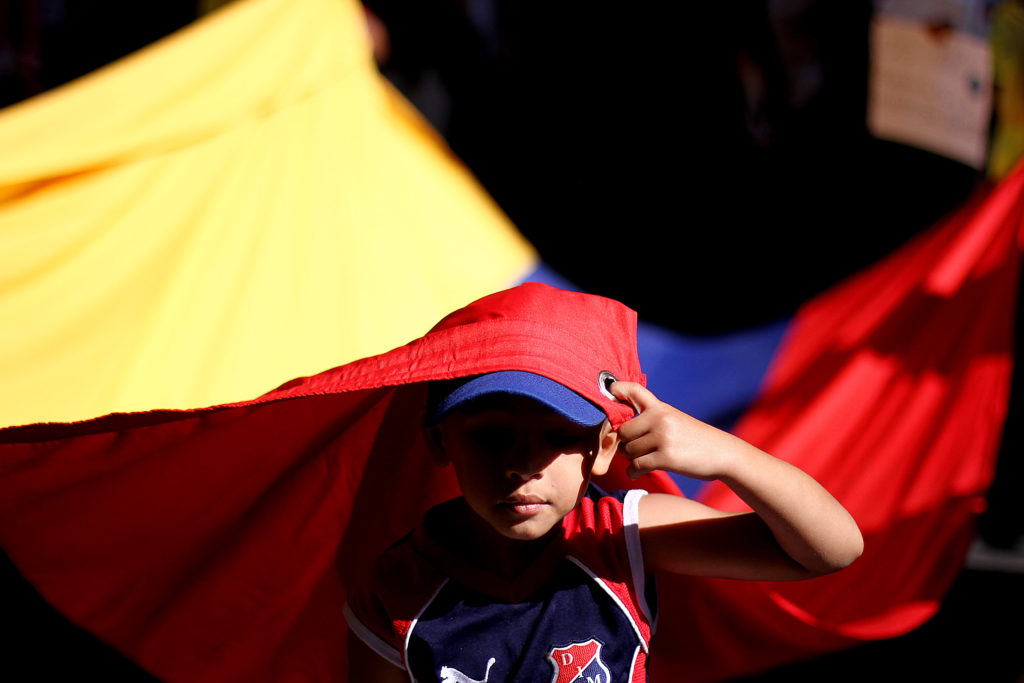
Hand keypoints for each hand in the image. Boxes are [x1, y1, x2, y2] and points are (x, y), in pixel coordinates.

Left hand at [610, 382, 728, 480]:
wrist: (723, 453)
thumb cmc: (695, 439)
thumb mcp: (675, 420)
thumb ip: (652, 420)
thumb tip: (622, 432)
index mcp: (661, 408)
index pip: (635, 391)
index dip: (619, 388)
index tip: (611, 389)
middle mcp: (660, 419)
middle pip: (623, 432)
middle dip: (625, 444)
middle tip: (633, 450)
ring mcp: (663, 437)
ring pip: (629, 451)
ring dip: (631, 460)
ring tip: (641, 461)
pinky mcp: (666, 457)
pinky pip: (637, 466)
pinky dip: (633, 472)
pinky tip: (637, 473)